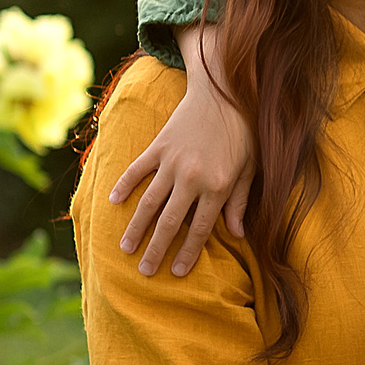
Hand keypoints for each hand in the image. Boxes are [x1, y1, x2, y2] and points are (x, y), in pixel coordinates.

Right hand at [110, 30, 257, 276]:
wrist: (225, 92)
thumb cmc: (244, 133)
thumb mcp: (251, 170)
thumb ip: (241, 202)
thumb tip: (237, 234)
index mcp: (218, 186)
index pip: (200, 229)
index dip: (188, 253)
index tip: (177, 273)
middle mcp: (192, 178)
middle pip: (170, 222)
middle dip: (156, 250)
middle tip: (144, 271)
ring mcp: (172, 162)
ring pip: (149, 201)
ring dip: (136, 227)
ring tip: (124, 248)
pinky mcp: (159, 146)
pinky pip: (137, 169)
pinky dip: (124, 184)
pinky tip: (113, 201)